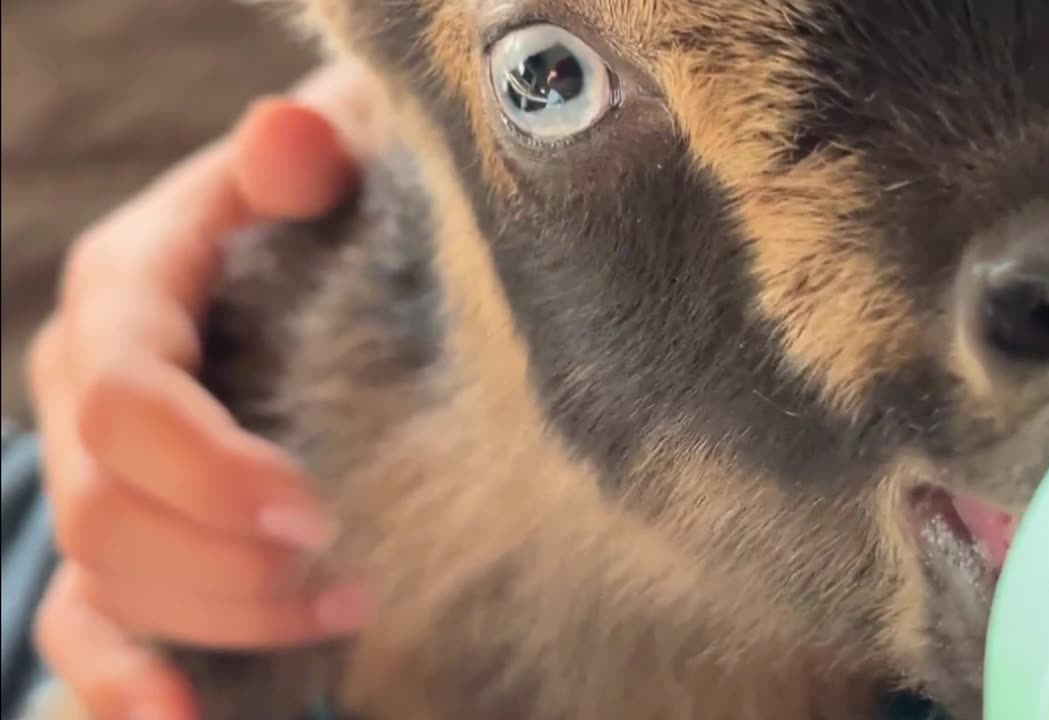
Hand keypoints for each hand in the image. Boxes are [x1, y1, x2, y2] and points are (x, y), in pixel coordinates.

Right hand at [26, 60, 384, 719]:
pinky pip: (85, 627)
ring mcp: (90, 471)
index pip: (128, 398)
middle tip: (349, 579)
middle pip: (106, 512)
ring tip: (345, 613)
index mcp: (127, 294)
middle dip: (228, 564)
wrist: (302, 264)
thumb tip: (297, 134)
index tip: (315, 511)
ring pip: (101, 581)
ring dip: (218, 620)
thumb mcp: (319, 170)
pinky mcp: (115, 536)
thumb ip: (304, 155)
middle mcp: (84, 389)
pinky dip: (126, 685)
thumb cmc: (321, 217)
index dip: (208, 468)